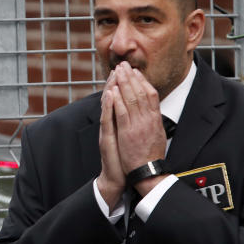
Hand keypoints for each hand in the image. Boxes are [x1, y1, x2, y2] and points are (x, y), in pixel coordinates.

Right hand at [96, 74, 124, 204]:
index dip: (120, 85)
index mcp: (116, 123)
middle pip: (111, 99)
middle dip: (116, 82)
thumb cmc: (125, 158)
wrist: (117, 177)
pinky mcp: (106, 139)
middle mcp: (110, 125)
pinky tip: (109, 96)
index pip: (117, 100)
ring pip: (107, 106)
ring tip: (113, 75)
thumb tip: (137, 112)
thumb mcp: (128, 138)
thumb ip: (129, 124)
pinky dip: (108, 106)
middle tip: (119, 66)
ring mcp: (107, 131)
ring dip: (110, 89)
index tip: (124, 71)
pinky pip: (106, 120)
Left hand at [111, 62, 166, 175]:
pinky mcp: (127, 133)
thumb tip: (153, 110)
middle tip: (124, 64)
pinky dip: (117, 100)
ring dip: (123, 83)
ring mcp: (138, 125)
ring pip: (131, 99)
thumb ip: (154, 121)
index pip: (151, 94)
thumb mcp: (158, 135)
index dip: (143, 81)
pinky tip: (113, 90)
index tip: (136, 72)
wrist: (148, 172)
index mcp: (156, 120)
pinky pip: (122, 113)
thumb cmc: (152, 156)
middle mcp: (148, 120)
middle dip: (131, 77)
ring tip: (117, 71)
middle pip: (140, 93)